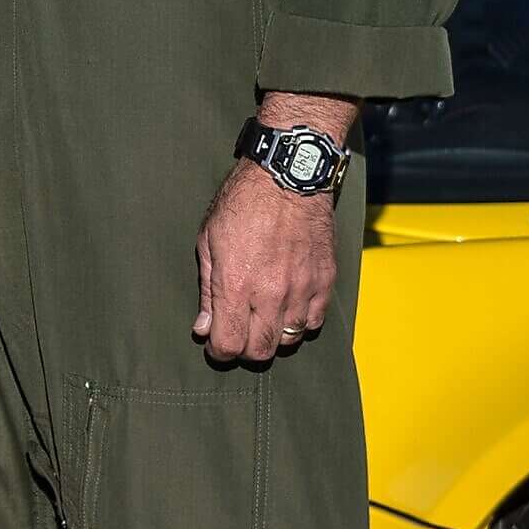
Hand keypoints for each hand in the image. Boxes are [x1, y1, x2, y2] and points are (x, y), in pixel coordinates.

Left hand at [192, 160, 335, 365]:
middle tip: (236, 334)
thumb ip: (208, 290)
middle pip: (261, 351)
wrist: (288, 176)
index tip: (214, 344)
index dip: (218, 351)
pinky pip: (314, 321)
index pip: (229, 344)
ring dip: (273, 337)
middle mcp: (271, 294)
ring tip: (262, 319)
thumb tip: (203, 328)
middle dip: (244, 350)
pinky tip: (287, 307)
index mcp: (237, 284)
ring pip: (289, 339)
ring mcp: (302, 289)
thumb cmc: (242, 203)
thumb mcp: (209, 241)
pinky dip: (299, 322)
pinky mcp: (324, 281)